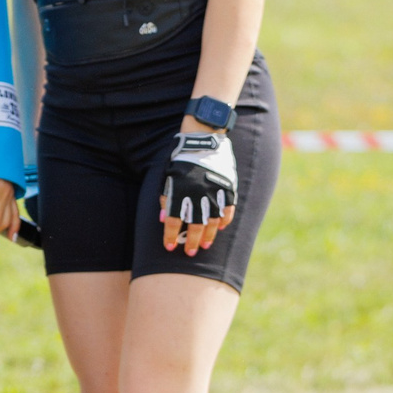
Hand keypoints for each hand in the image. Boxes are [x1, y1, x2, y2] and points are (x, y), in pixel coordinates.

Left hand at [160, 128, 238, 255]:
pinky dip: (225, 221)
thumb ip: (166, 197)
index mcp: (180, 191)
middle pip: (195, 225)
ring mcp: (215, 192)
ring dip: (209, 236)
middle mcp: (198, 194)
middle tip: (190, 252)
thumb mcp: (167, 176)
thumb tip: (164, 219)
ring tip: (205, 245)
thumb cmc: (180, 158)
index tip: (169, 247)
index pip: (174, 220)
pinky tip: (220, 229)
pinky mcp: (228, 188)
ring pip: (213, 221)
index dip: (171, 236)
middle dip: (191, 241)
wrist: (203, 139)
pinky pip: (228, 209)